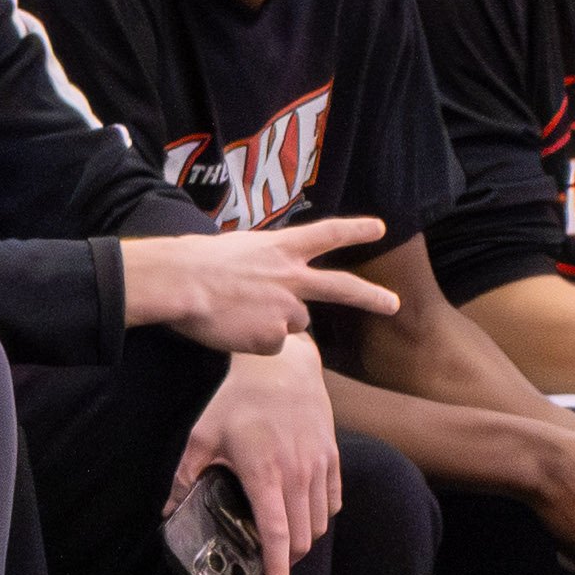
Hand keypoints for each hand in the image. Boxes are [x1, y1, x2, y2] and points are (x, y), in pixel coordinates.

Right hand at [124, 214, 396, 355]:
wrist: (181, 282)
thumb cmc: (194, 262)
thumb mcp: (236, 250)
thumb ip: (261, 266)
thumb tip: (261, 286)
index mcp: (280, 247)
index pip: (326, 234)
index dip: (354, 231)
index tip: (379, 228)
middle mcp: (291, 276)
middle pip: (341, 287)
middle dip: (371, 297)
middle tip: (393, 304)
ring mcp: (286, 308)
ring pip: (293, 324)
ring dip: (273, 323)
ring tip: (237, 313)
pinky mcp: (274, 336)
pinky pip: (270, 346)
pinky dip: (253, 343)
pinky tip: (232, 329)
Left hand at [171, 340, 340, 574]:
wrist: (281, 363)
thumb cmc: (238, 399)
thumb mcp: (203, 435)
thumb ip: (185, 476)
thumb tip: (168, 512)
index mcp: (264, 474)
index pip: (276, 536)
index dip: (278, 572)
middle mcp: (297, 474)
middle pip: (303, 538)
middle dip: (288, 559)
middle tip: (270, 564)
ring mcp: (318, 465)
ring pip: (320, 523)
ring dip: (303, 538)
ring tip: (283, 538)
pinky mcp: (332, 456)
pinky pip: (332, 501)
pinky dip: (320, 515)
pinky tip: (301, 511)